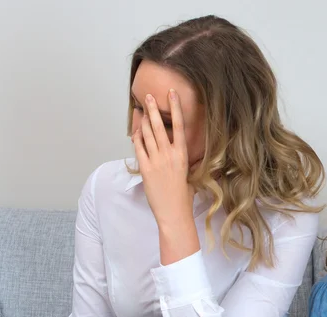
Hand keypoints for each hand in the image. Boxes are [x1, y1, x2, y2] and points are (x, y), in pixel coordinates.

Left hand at [132, 90, 192, 224]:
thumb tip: (184, 155)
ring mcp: (156, 161)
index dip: (176, 108)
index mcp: (182, 155)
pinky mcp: (145, 168)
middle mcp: (169, 155)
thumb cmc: (184, 197)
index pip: (180, 126)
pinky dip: (137, 138)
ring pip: (148, 134)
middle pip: (160, 126)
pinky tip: (136, 131)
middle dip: (154, 109)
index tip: (172, 95)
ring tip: (141, 110)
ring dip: (144, 121)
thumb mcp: (190, 175)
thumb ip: (185, 162)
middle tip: (148, 97)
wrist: (174, 212)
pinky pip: (139, 148)